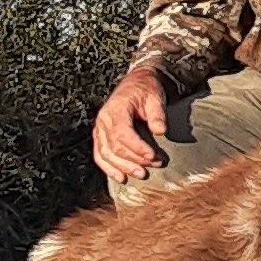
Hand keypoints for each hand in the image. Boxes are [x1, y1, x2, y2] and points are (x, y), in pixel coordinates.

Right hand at [92, 66, 169, 183]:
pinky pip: (100, 155)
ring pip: (106, 153)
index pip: (123, 133)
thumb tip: (161, 131)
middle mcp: (103, 120)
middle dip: (135, 159)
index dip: (137, 147)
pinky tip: (120, 177)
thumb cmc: (147, 90)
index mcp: (116, 109)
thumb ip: (157, 114)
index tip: (153, 156)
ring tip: (141, 174)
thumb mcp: (155, 97)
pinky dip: (108, 168)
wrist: (137, 83)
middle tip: (155, 165)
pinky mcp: (100, 135)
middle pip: (115, 146)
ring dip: (123, 167)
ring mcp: (99, 128)